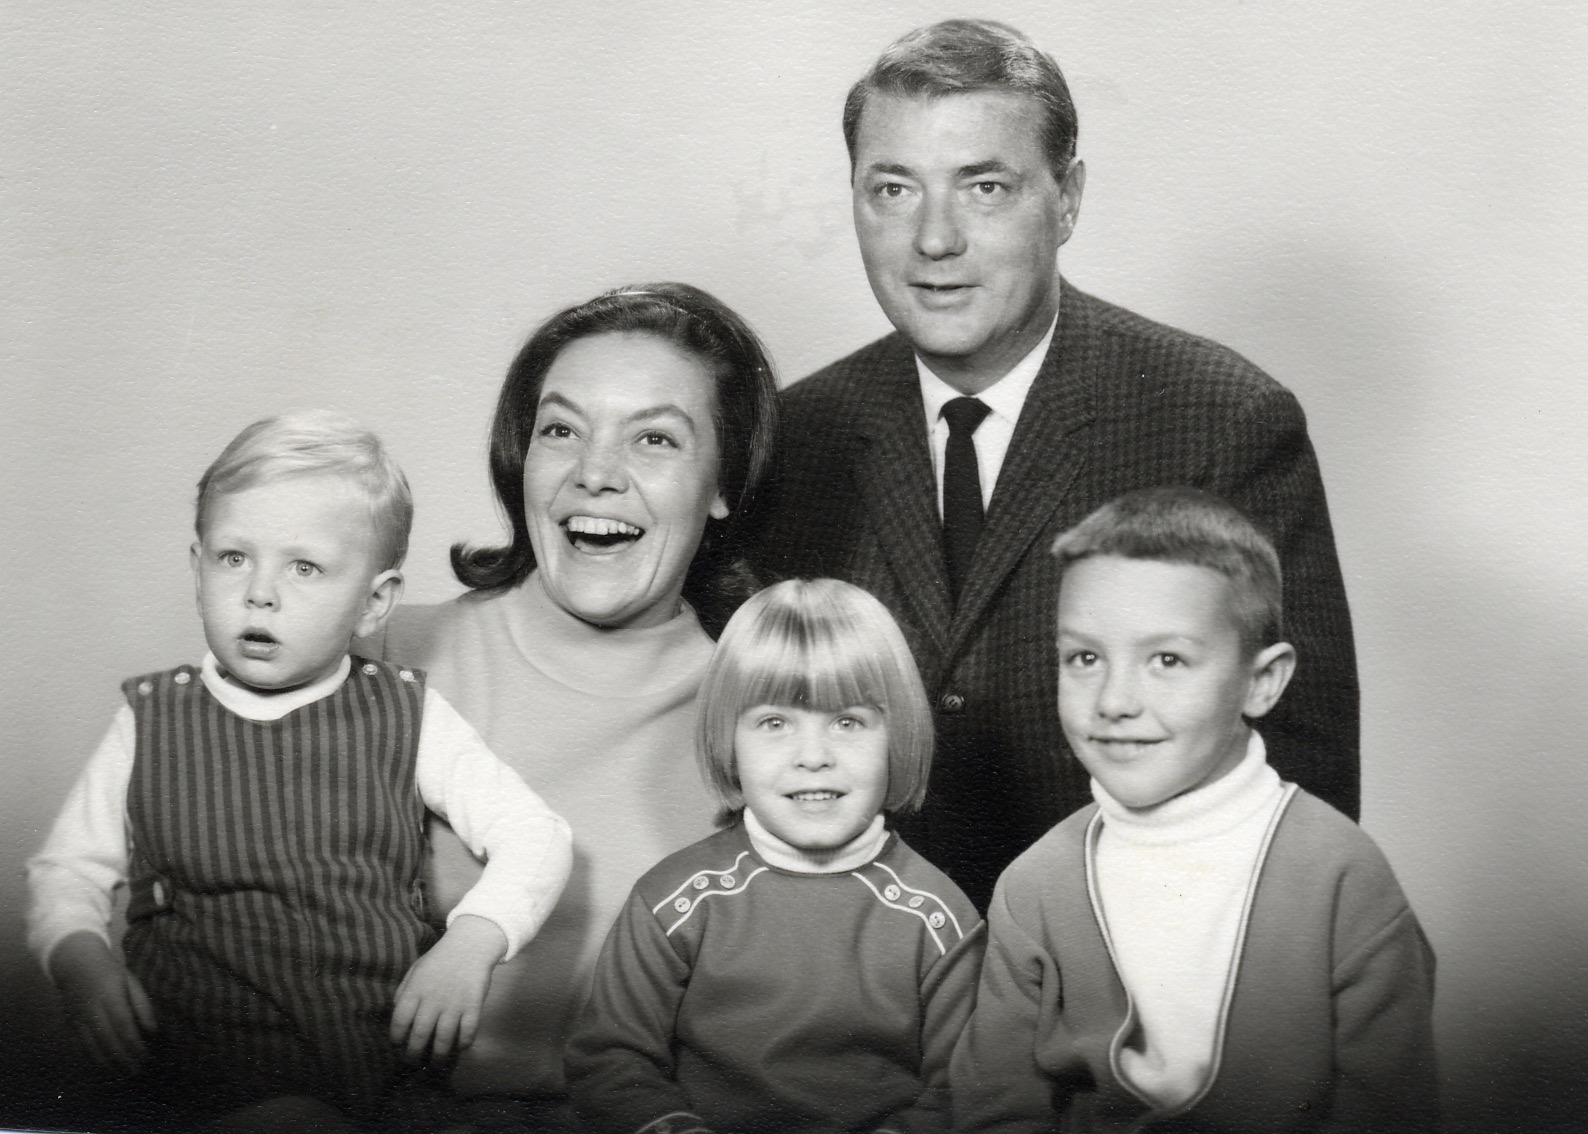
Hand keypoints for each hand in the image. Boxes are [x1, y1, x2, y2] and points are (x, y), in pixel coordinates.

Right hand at [48, 931, 156, 1073]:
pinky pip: (83, 1045)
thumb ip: (143, 1006)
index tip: (145, 1056)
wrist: (75, 965)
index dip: (134, 1044)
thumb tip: (152, 1031)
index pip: (123, 1025)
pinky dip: (95, 1057)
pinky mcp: (71, 1024)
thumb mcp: (131, 982)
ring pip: (93, 1046)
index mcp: (110, 996)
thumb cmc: (111, 973)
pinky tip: (107, 1065)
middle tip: (137, 1071)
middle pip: (108, 1040)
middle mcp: (93, 1009)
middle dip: (124, 1058)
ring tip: (124, 1074)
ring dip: (109, 1063)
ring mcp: (79, 1018)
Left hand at [389, 914, 506, 1063]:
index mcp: (415, 991)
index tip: (398, 1045)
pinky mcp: (473, 1006)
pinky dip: (463, 1044)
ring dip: (438, 1056)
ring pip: (443, 1040)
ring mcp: (454, 1005)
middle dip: (413, 1054)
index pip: (399, 1022)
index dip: (396, 1037)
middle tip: (413, 1061)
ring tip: (435, 1063)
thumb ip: (404, 991)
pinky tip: (459, 1046)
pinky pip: (467, 1032)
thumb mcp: (415, 970)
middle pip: (419, 1036)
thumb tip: (396, 1013)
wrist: (470, 945)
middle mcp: (432, 1001)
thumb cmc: (439, 959)